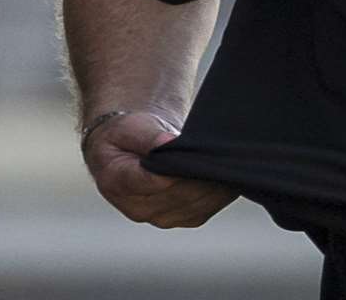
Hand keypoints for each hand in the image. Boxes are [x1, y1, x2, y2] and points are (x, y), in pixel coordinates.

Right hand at [82, 110, 235, 227]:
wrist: (130, 151)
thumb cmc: (127, 136)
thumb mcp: (128, 127)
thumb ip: (146, 136)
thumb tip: (169, 143)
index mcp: (116, 182)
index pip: (153, 180)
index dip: (179, 170)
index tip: (198, 155)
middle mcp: (137, 208)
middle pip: (180, 193)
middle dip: (202, 173)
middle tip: (224, 153)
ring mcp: (160, 217)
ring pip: (197, 203)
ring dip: (215, 184)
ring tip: (229, 160)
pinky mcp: (182, 219)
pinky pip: (206, 209)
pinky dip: (220, 193)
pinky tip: (228, 174)